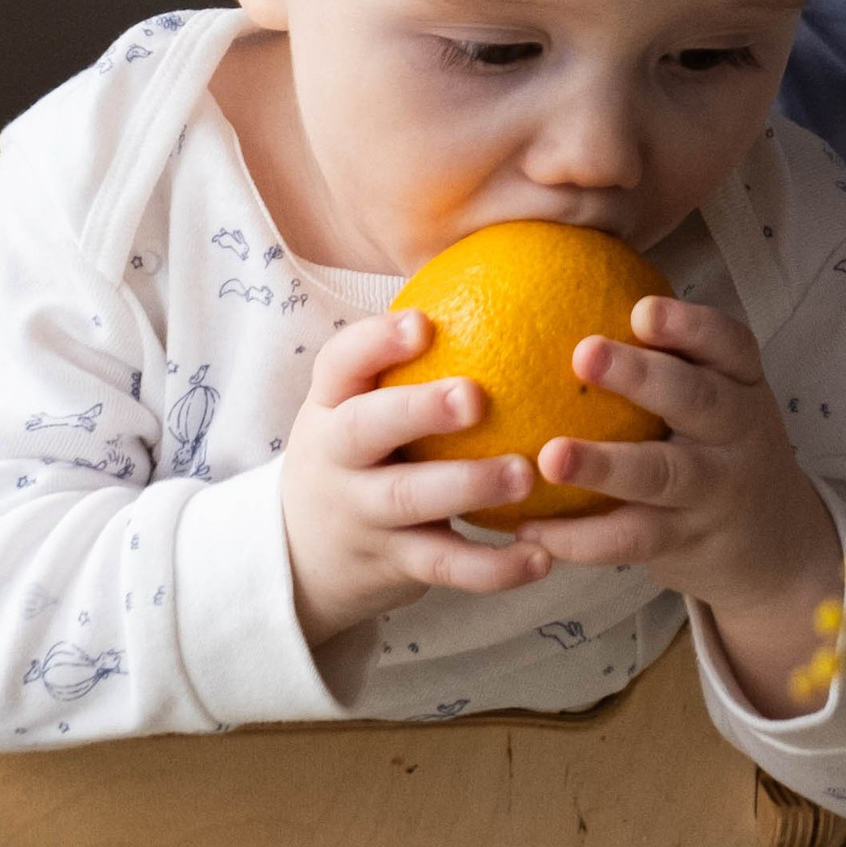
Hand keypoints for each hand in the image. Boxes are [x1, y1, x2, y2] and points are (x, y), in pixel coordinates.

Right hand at [281, 310, 558, 648]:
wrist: (303, 556)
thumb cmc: (363, 454)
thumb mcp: (365, 404)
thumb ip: (422, 359)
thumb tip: (518, 279)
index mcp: (333, 405)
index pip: (340, 363)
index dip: (375, 342)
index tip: (423, 321)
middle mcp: (336, 457)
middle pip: (365, 430)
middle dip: (416, 410)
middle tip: (475, 395)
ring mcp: (360, 514)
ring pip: (407, 500)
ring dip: (467, 486)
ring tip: (526, 474)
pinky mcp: (391, 565)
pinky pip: (444, 566)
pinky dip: (493, 567)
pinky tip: (543, 557)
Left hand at [532, 296, 837, 714]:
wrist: (775, 544)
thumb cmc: (713, 444)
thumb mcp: (711, 395)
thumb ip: (657, 353)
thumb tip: (547, 285)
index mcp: (740, 383)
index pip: (729, 344)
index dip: (689, 326)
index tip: (641, 310)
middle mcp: (738, 431)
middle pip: (698, 400)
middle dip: (643, 376)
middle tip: (583, 353)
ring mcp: (715, 489)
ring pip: (662, 475)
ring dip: (604, 465)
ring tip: (549, 456)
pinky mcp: (687, 541)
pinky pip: (631, 539)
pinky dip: (580, 537)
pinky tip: (527, 527)